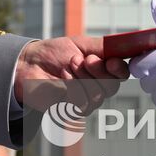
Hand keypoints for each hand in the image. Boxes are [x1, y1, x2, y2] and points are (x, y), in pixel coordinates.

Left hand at [14, 36, 128, 112]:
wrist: (29, 63)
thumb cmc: (55, 53)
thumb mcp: (81, 44)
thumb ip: (104, 46)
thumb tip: (126, 45)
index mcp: (103, 70)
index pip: (122, 74)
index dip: (119, 69)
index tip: (110, 61)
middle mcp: (98, 88)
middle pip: (112, 87)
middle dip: (95, 70)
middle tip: (76, 59)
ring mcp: (86, 101)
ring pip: (96, 96)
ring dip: (79, 77)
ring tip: (66, 67)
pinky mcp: (71, 112)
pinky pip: (80, 103)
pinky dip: (70, 88)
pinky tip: (61, 81)